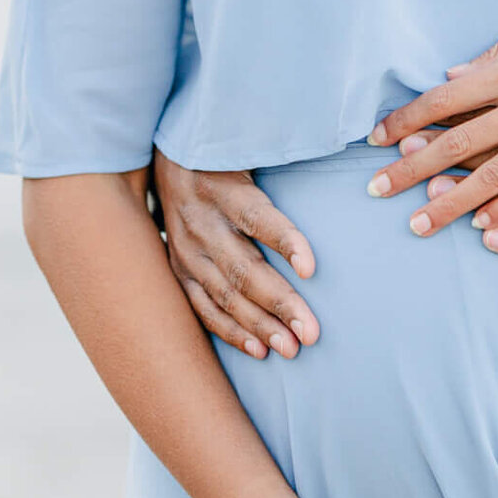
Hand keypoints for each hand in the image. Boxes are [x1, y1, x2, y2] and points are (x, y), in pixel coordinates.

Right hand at [153, 152, 319, 360]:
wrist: (165, 159)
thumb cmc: (227, 155)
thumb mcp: (248, 148)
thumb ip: (284, 156)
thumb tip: (331, 153)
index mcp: (224, 188)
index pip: (258, 218)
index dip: (285, 242)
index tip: (312, 269)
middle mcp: (201, 222)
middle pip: (243, 268)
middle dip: (280, 303)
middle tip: (310, 333)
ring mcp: (185, 250)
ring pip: (224, 295)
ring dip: (259, 326)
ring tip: (291, 348)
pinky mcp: (178, 269)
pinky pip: (203, 307)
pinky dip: (231, 331)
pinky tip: (259, 350)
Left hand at [365, 0, 497, 236]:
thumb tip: (456, 75)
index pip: (447, 98)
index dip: (407, 121)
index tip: (376, 142)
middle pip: (459, 142)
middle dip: (412, 169)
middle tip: (376, 192)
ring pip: (495, 175)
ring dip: (452, 201)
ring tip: (420, 223)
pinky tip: (484, 227)